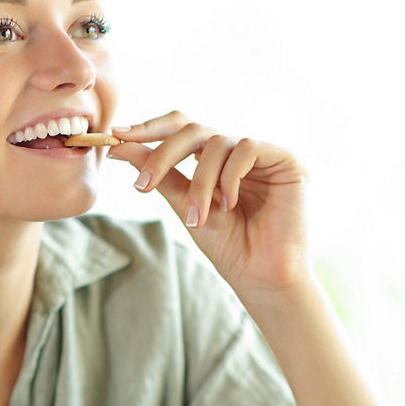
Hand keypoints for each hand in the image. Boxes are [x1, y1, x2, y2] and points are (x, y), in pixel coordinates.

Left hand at [108, 111, 309, 297]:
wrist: (260, 277)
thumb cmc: (227, 246)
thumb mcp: (184, 205)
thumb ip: (160, 174)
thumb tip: (122, 146)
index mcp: (215, 159)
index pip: (182, 129)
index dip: (151, 129)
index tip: (118, 138)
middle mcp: (238, 151)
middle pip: (194, 129)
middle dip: (164, 154)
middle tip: (144, 185)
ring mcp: (263, 154)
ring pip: (217, 142)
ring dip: (200, 182)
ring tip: (198, 216)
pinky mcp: (286, 160)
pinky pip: (247, 148)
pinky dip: (230, 176)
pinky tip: (229, 204)